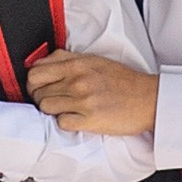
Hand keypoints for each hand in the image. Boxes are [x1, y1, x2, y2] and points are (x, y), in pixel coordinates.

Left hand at [27, 50, 159, 136]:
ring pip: (46, 108)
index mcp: (77, 64)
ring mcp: (83, 101)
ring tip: (65, 109)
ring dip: (52, 110)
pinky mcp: (90, 120)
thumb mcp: (94, 60)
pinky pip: (61, 123)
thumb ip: (65, 59)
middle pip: (37, 92)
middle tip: (53, 99)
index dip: (33, 82)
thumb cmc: (123, 80)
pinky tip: (75, 118)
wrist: (148, 98)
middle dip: (41, 97)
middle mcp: (78, 81)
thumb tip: (39, 62)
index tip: (39, 87)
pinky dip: (65, 122)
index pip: (35, 72)